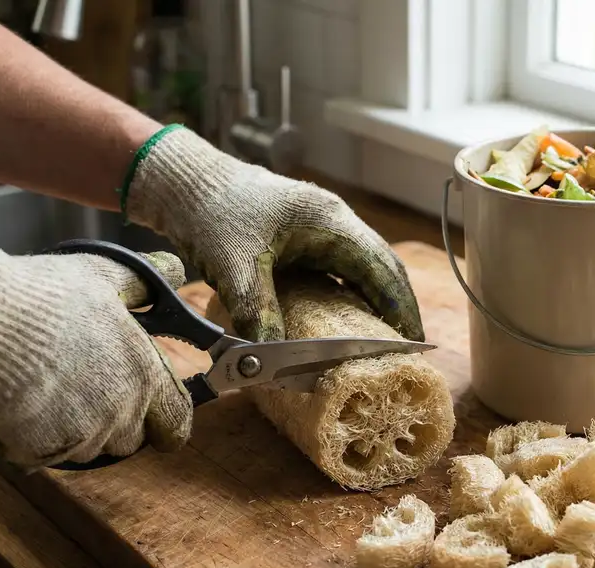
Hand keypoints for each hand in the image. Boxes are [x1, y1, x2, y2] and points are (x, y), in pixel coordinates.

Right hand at [0, 245, 192, 469]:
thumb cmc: (50, 296)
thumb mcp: (106, 275)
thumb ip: (146, 283)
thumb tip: (176, 273)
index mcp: (145, 376)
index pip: (177, 423)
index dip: (169, 422)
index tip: (158, 416)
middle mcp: (121, 414)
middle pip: (134, 439)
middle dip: (123, 422)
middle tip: (97, 392)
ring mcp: (80, 436)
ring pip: (94, 448)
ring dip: (84, 430)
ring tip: (59, 392)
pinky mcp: (41, 449)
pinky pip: (53, 452)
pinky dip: (46, 435)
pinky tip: (31, 404)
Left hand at [123, 126, 423, 342]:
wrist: (181, 181)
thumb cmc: (211, 212)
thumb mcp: (235, 268)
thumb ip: (258, 313)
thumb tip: (272, 359)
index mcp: (329, 222)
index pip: (382, 269)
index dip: (400, 307)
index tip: (412, 342)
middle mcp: (334, 221)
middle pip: (383, 266)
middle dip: (398, 306)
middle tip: (406, 346)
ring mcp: (321, 226)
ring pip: (364, 265)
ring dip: (378, 299)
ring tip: (385, 336)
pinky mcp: (303, 235)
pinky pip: (341, 267)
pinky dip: (353, 292)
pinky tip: (349, 316)